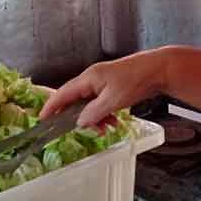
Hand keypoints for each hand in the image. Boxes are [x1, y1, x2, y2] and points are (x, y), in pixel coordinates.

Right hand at [40, 50, 169, 127]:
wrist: (158, 70)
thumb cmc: (136, 80)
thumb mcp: (113, 100)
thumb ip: (93, 112)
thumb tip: (79, 122)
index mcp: (88, 78)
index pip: (63, 93)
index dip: (51, 107)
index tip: (41, 119)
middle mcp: (92, 79)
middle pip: (76, 100)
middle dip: (79, 117)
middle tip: (85, 130)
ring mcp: (102, 83)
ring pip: (90, 104)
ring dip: (95, 118)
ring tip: (107, 127)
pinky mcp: (112, 87)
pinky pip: (101, 103)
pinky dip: (104, 114)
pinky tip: (114, 122)